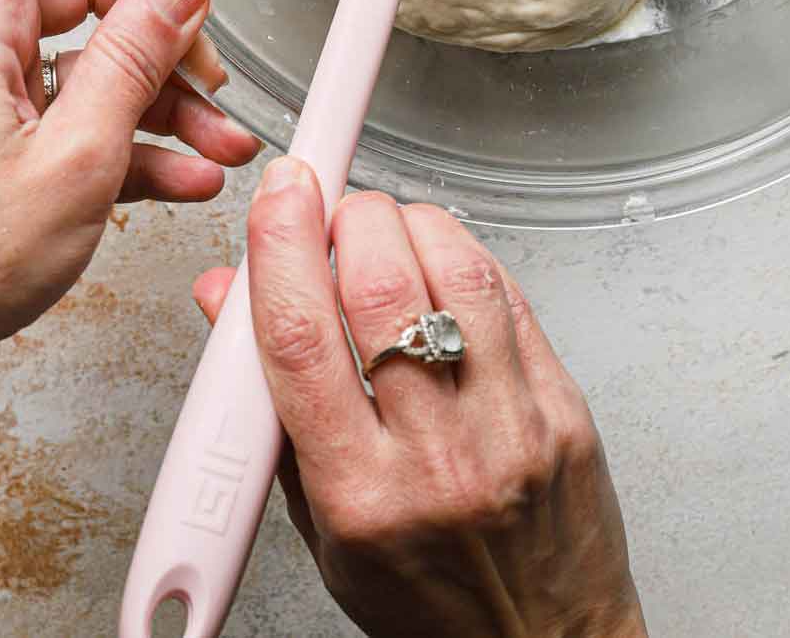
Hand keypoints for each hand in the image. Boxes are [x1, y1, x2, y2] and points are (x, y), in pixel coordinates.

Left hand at [0, 0, 259, 433]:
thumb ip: (134, 61)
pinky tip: (183, 176)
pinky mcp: (8, 139)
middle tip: (208, 84)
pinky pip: (88, 112)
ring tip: (217, 145)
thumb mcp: (76, 158)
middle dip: (163, 32)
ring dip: (165, 100)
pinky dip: (140, 141)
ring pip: (98, 57)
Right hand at [195, 164, 646, 637]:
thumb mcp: (319, 526)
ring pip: (458, 272)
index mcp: (359, 494)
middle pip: (384, 285)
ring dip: (412, 223)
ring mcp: (511, 426)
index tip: (280, 193)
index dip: (283, 245)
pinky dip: (466, 257)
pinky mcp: (563, 406)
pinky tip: (443, 264)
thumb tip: (226, 298)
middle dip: (350, 217)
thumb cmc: (424, 602)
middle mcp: (439, 456)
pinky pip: (511, 296)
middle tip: (333, 213)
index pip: (302, 339)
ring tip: (387, 231)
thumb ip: (270, 408)